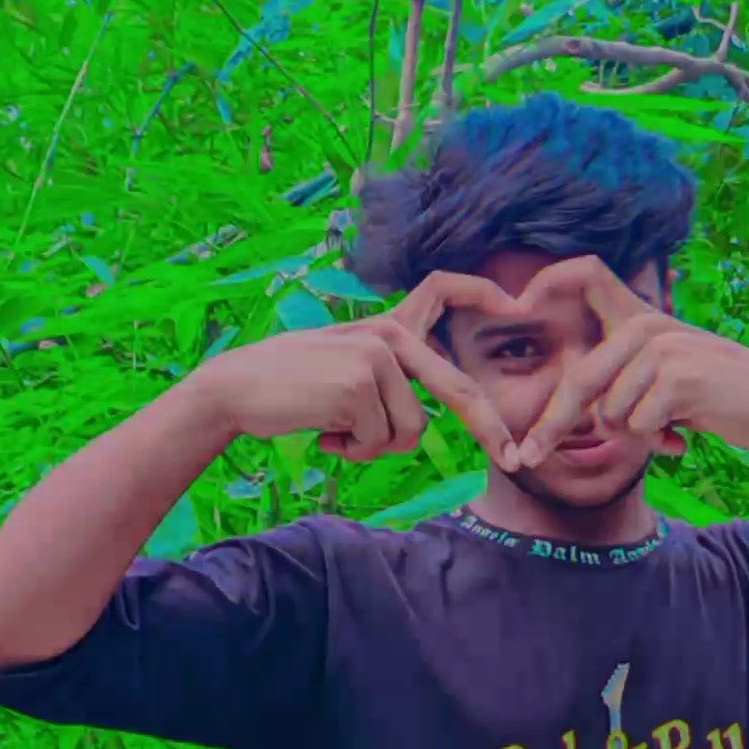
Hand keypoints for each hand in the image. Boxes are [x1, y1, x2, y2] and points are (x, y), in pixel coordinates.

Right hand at [196, 271, 520, 467]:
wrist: (233, 390)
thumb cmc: (289, 386)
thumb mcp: (345, 365)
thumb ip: (385, 376)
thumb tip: (419, 420)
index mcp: (386, 326)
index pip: (441, 289)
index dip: (480, 292)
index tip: (514, 305)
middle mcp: (387, 336)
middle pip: (456, 388)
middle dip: (489, 428)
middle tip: (514, 459)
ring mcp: (374, 359)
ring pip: (409, 431)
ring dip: (374, 446)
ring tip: (336, 429)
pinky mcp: (359, 387)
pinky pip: (377, 441)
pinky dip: (352, 451)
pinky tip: (322, 432)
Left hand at [512, 256, 748, 466]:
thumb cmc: (712, 396)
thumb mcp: (662, 376)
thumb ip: (618, 380)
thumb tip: (557, 417)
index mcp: (639, 316)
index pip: (587, 272)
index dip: (548, 281)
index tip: (516, 305)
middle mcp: (647, 324)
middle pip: (581, 378)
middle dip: (552, 425)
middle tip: (528, 457)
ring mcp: (664, 347)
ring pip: (609, 412)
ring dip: (632, 436)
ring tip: (667, 427)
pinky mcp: (679, 376)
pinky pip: (637, 425)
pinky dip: (654, 442)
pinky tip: (680, 436)